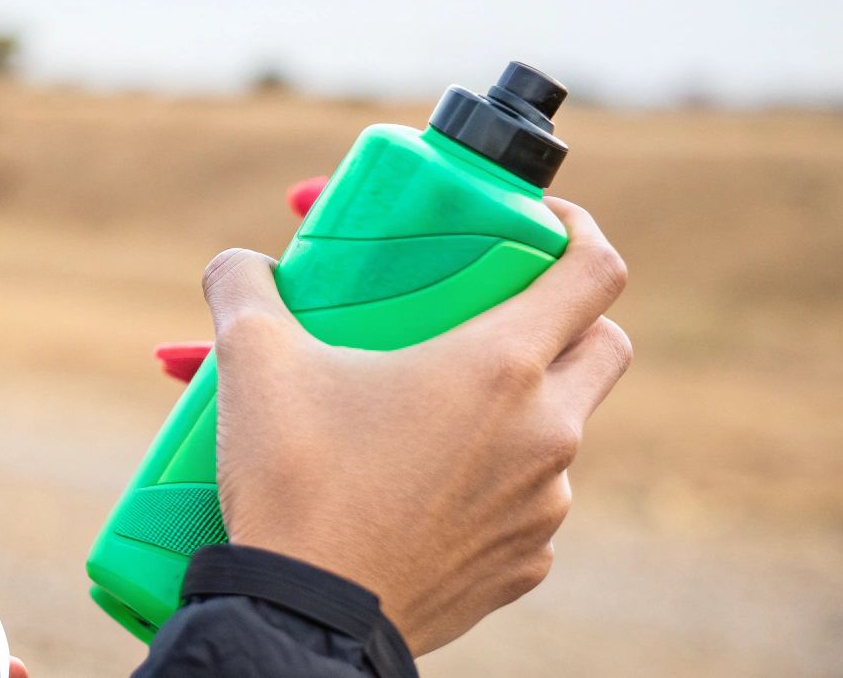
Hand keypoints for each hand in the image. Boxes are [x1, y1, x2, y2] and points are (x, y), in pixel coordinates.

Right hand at [205, 197, 630, 655]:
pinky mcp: (523, 566)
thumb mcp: (253, 360)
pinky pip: (525, 504)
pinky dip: (490, 482)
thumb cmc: (294, 481)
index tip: (540, 224)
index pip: (595, 271)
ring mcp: (543, 507)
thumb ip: (244, 286)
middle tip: (494, 311)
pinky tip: (423, 485)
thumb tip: (239, 263)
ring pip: (561, 431)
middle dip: (564, 317)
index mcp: (502, 366)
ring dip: (515, 407)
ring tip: (429, 410)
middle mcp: (547, 433)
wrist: (305, 619)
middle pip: (603, 346)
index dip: (578, 230)